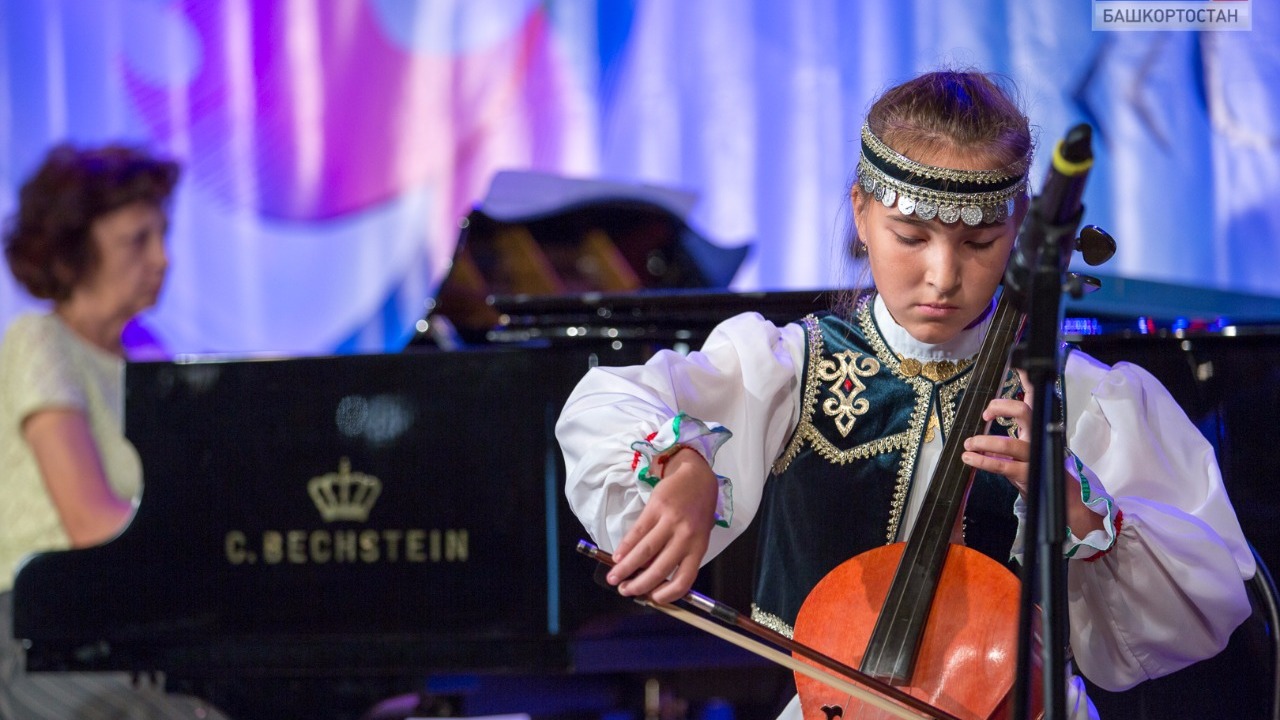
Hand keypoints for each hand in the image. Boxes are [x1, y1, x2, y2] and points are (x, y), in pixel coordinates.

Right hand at [607, 448, 719, 603]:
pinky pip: (637, 532)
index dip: (668, 593)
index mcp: (699, 547)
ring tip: (614, 577)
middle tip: (624, 591)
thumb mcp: (698, 535)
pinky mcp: (656, 508)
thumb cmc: (697, 511)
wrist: (696, 477)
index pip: (685, 578)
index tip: (653, 598)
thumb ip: (681, 555)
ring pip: (645, 551)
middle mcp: (685, 537)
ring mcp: (670, 522)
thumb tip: (654, 577)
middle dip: (639, 584)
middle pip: (659, 568)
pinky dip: (625, 547)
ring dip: (626, 568)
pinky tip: (617, 556)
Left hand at [961, 374, 1104, 537]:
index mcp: (1039, 426)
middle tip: (986, 413)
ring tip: (969, 443)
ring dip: (985, 441)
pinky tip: (970, 458)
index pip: (1035, 397)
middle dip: (1003, 407)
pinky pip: (1003, 466)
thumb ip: (1010, 429)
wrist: (1060, 500)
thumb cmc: (1038, 468)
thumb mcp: (1026, 443)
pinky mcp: (1028, 475)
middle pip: (1026, 412)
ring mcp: (1035, 457)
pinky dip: (982, 461)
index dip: (1026, 378)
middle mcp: (1040, 437)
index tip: (1016, 362)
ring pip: (1010, 444)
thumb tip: (988, 413)